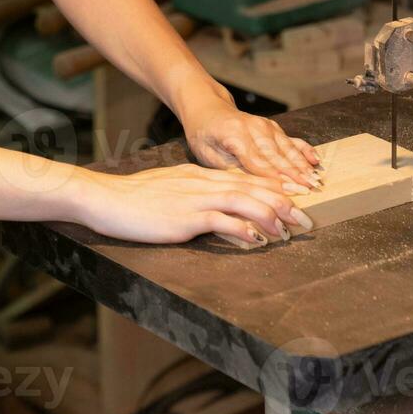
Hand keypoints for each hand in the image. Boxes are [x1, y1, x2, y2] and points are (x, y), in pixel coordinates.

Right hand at [72, 164, 313, 245]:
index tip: (293, 199)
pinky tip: (257, 238)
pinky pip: (222, 220)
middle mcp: (202, 183)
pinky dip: (243, 228)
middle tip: (306, 216)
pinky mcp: (185, 217)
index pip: (244, 179)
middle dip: (282, 202)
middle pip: (252, 188)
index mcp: (199, 176)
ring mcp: (195, 198)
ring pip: (243, 200)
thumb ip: (193, 194)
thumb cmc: (134, 198)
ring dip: (270, 214)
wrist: (106, 198)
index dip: (272, 189)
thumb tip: (213, 207)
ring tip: (289, 228)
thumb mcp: (169, 188)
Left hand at [180, 97, 322, 193]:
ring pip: (287, 149)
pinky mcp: (272, 126)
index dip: (274, 178)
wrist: (207, 108)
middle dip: (295, 174)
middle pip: (277, 156)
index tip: (289, 192)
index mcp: (234, 135)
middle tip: (310, 190)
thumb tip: (251, 188)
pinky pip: (290, 139)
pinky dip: (303, 149)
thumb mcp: (207, 155)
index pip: (257, 162)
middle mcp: (253, 128)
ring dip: (302, 165)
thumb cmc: (205, 135)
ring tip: (316, 180)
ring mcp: (265, 125)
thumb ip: (230, 170)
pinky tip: (315, 160)